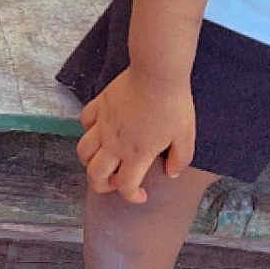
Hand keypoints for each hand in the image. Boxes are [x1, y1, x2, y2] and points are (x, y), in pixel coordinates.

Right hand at [77, 68, 195, 203]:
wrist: (157, 72)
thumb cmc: (173, 104)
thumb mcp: (186, 136)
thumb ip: (180, 159)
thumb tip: (171, 173)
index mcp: (137, 154)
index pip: (126, 186)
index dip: (132, 196)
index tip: (141, 194)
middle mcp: (115, 144)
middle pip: (95, 175)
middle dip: (102, 186)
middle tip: (116, 181)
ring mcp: (104, 124)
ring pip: (83, 152)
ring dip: (90, 161)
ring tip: (103, 158)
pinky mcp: (100, 104)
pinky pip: (84, 121)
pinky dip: (88, 130)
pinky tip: (100, 128)